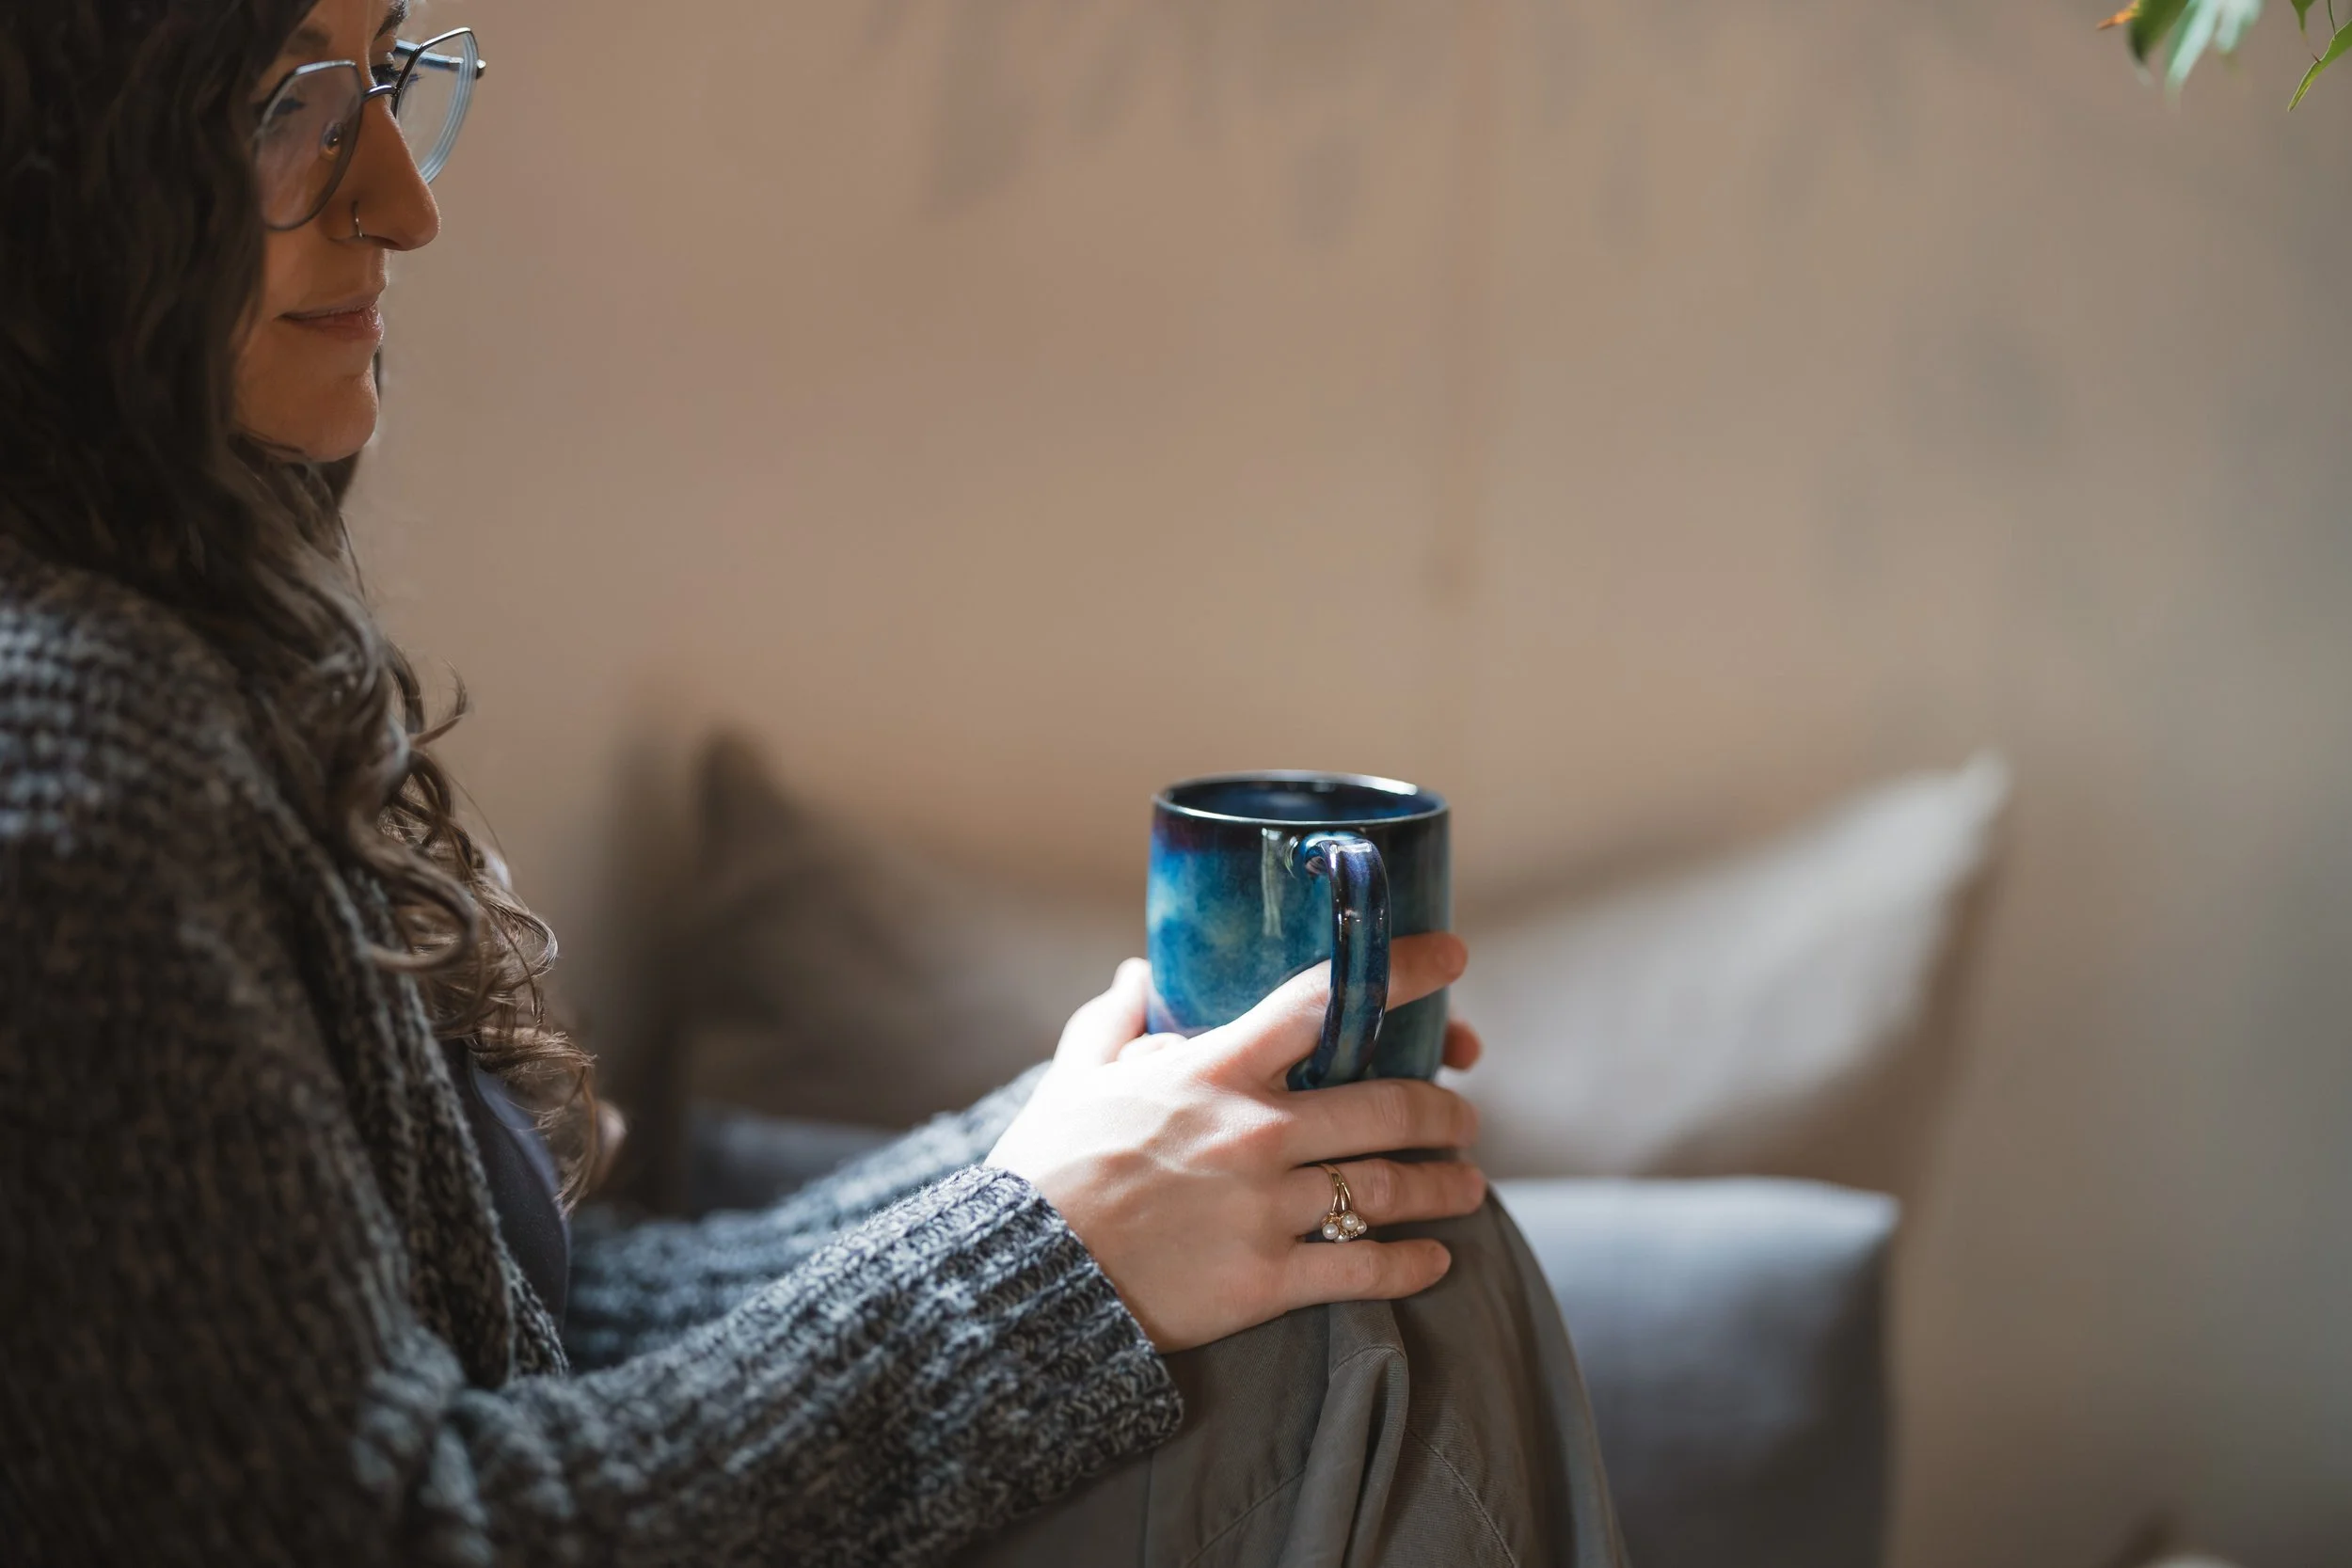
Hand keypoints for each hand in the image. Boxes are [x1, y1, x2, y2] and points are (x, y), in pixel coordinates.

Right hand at [986, 934, 1486, 1352]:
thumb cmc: (1044, 1170)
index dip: (1400, 972)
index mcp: (1214, 1071)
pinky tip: (1436, 1261)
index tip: (1451, 959)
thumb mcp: (1071, 1079)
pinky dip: (1411, 1265)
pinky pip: (1361, 1269)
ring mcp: (1264, 1209)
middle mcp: (1254, 1133)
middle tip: (1463, 1115)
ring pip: (1387, 1188)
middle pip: (1386, 1106)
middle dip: (1442, 1110)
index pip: (1325, 1001)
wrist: (1020, 1277)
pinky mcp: (1264, 1282)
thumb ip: (1113, 1022)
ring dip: (1443, 1186)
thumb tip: (1138, 971)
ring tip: (1467, 1186)